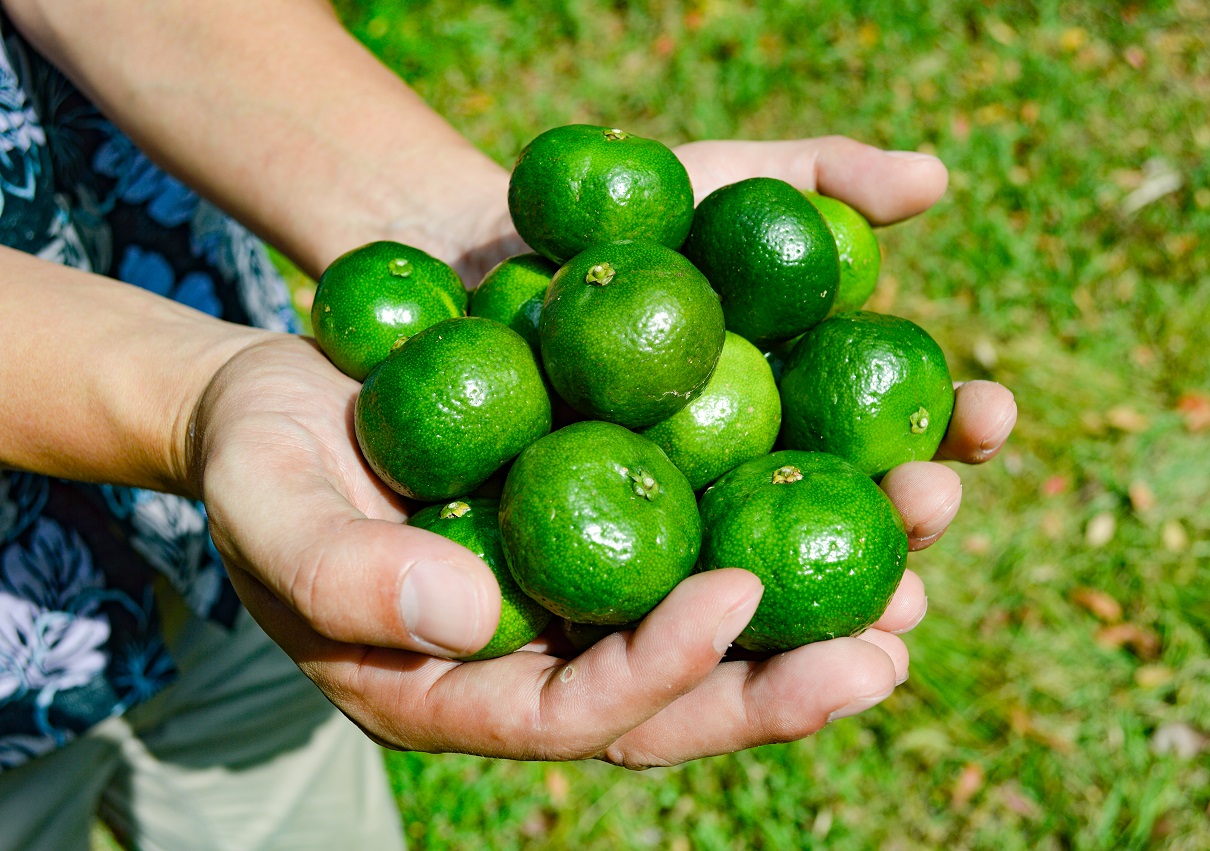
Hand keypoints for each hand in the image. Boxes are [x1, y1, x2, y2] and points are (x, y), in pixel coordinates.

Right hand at [192, 136, 1014, 767]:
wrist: (292, 396)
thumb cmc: (264, 456)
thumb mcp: (272, 507)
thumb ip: (345, 578)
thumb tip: (476, 620)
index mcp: (470, 691)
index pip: (584, 710)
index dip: (665, 667)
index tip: (739, 596)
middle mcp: (553, 658)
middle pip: (688, 691)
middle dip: (791, 676)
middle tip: (892, 641)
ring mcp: (595, 593)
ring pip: (726, 618)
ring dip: (828, 593)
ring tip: (923, 549)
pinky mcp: (624, 519)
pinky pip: (718, 528)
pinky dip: (791, 505)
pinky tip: (874, 467)